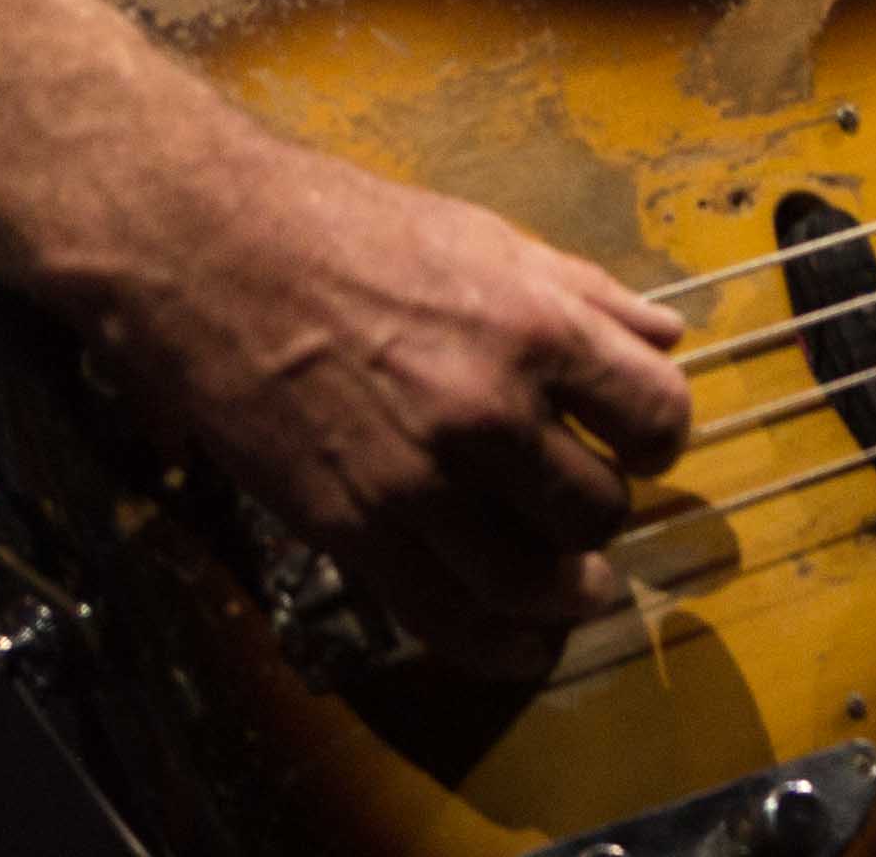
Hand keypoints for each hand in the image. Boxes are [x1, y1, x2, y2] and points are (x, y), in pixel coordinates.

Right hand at [114, 135, 695, 679]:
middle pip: (599, 508)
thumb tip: (666, 333)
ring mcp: (416, 482)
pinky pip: (447, 620)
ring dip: (569, 594)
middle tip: (585, 501)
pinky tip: (520, 644)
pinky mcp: (351, 529)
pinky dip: (499, 648)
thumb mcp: (486, 236)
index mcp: (533, 326)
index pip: (656, 412)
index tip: (642, 440)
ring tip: (577, 590)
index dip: (660, 435)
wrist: (210, 250)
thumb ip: (586, 294)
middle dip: (604, 511)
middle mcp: (485, 413)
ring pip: (534, 583)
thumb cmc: (344, 228)